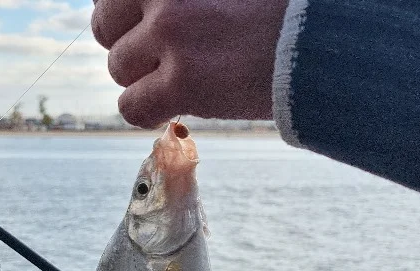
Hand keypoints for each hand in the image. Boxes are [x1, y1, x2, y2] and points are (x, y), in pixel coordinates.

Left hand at [93, 0, 289, 127]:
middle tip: (158, 55)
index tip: (138, 26)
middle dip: (126, 43)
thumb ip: (176, 0)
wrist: (315, 45)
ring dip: (144, 79)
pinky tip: (172, 105)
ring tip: (183, 77)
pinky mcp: (182, 81)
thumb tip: (134, 12)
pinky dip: (147, 110)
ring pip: (119, 68)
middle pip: (104, 26)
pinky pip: (131, 106)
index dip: (122, 13)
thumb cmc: (274, 12)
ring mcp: (171, 35)